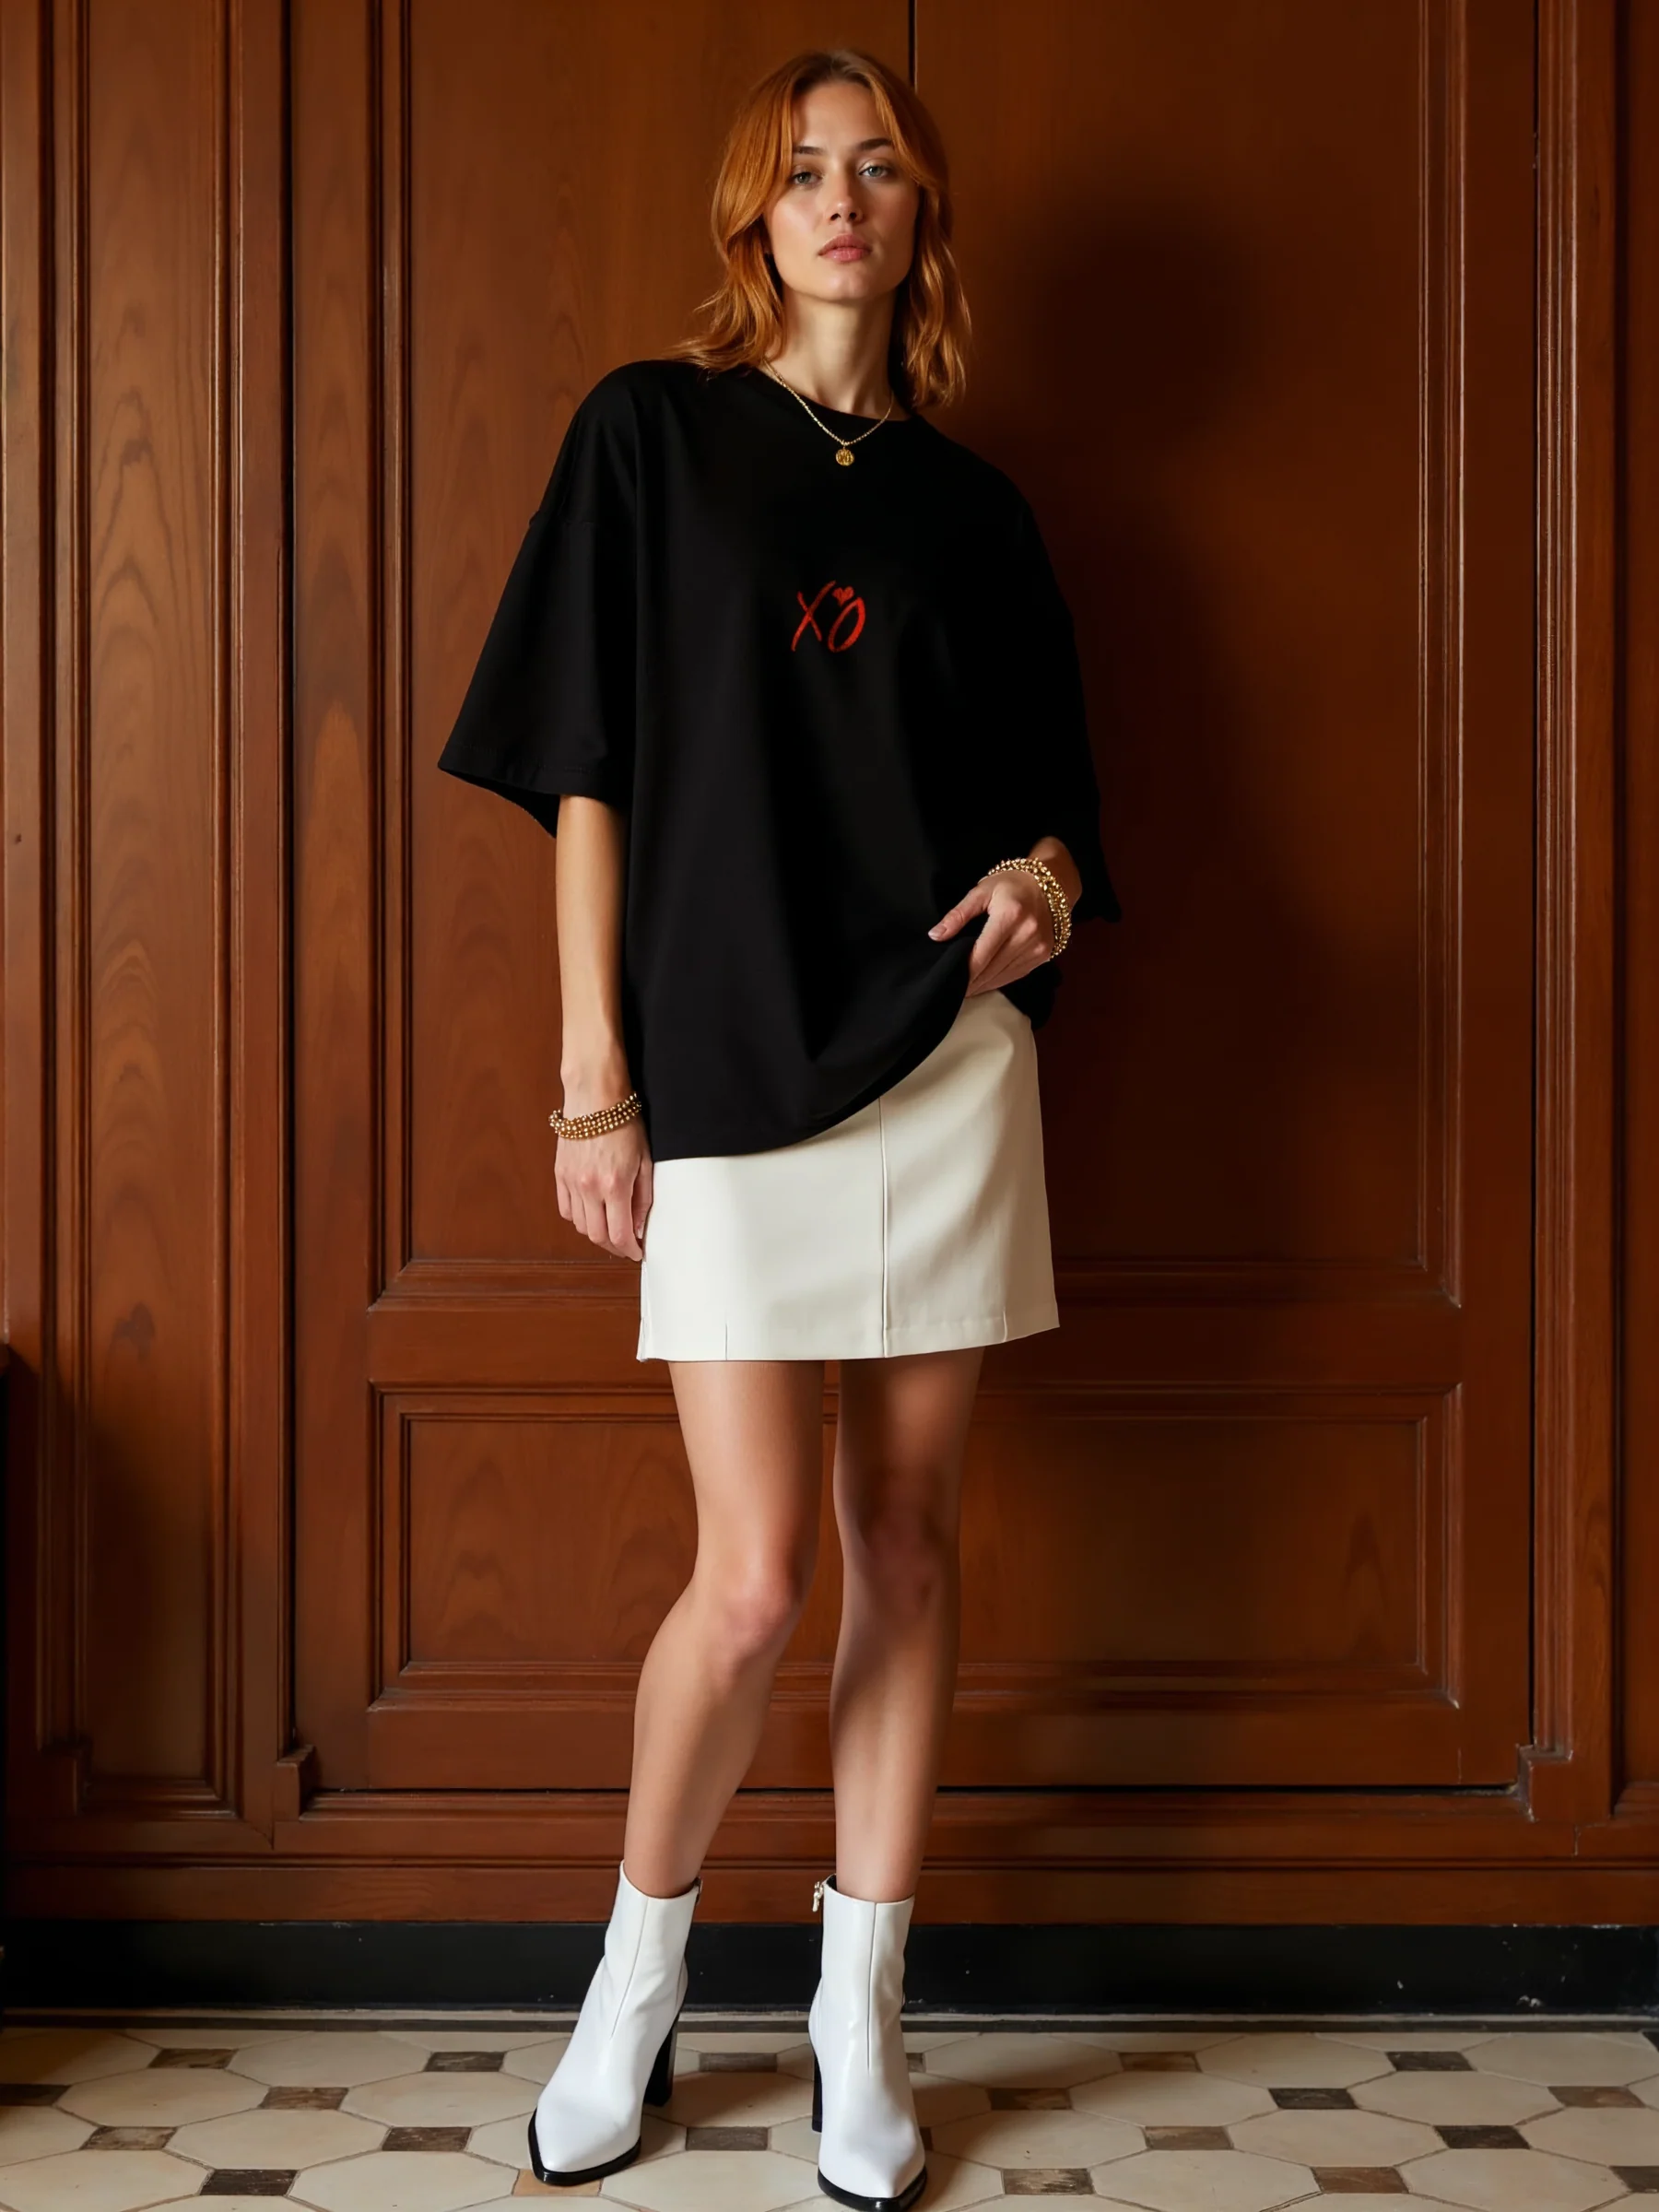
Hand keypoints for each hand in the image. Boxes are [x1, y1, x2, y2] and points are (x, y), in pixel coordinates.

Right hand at [555, 1106, 652, 1260]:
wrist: (595, 1094)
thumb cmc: (624, 1122)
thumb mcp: (644, 1160)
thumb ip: (643, 1197)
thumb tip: (640, 1226)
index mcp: (614, 1185)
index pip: (620, 1233)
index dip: (630, 1249)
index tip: (637, 1253)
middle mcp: (589, 1188)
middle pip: (597, 1236)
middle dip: (614, 1246)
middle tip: (626, 1245)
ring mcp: (571, 1181)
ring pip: (580, 1225)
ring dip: (596, 1233)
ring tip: (610, 1229)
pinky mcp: (560, 1174)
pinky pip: (565, 1209)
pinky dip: (578, 1217)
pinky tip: (590, 1213)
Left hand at [928, 867, 1057, 993]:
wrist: (1049, 884)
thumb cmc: (1012, 884)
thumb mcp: (981, 891)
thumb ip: (958, 914)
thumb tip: (935, 935)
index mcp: (1010, 916)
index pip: (982, 954)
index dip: (964, 972)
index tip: (949, 980)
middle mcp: (1027, 934)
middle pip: (992, 970)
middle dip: (971, 982)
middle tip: (953, 988)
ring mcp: (1038, 947)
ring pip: (1004, 977)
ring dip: (983, 984)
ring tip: (966, 988)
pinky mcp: (1043, 955)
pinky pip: (1016, 974)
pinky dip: (999, 980)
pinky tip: (985, 981)